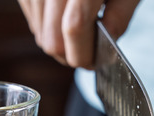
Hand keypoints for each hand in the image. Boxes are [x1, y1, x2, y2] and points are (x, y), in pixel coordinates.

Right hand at [17, 0, 140, 67]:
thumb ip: (120, 17)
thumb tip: (106, 49)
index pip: (74, 28)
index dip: (84, 54)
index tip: (94, 62)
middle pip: (52, 39)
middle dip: (71, 55)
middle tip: (88, 51)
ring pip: (40, 34)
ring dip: (60, 41)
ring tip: (79, 27)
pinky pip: (33, 20)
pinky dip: (48, 26)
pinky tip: (64, 14)